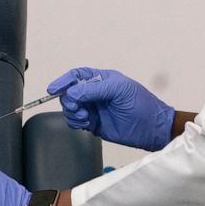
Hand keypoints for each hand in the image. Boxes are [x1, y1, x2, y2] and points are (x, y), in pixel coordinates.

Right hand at [48, 67, 174, 150]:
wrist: (151, 129)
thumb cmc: (141, 105)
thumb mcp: (119, 90)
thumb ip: (94, 90)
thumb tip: (72, 93)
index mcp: (102, 79)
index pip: (77, 76)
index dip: (63, 81)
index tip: (53, 89)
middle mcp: (95, 93)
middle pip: (70, 93)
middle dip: (68, 100)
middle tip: (77, 107)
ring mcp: (94, 108)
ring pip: (71, 108)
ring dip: (72, 112)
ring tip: (84, 117)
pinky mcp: (94, 123)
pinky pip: (76, 121)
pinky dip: (75, 122)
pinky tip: (85, 123)